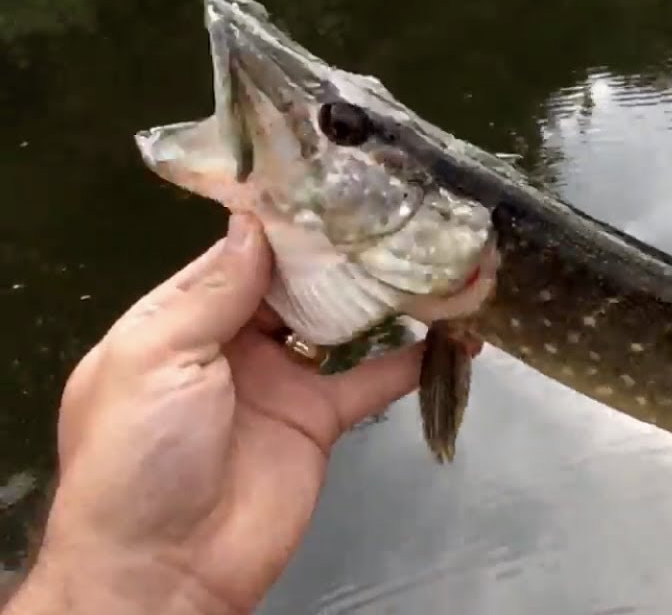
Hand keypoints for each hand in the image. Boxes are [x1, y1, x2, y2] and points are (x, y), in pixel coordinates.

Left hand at [10, 213, 427, 613]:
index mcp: (181, 319)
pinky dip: (410, 360)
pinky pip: (371, 381)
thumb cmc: (140, 454)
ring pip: (337, 322)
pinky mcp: (319, 421)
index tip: (336, 183)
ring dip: (378, 294)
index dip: (283, 221)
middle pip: (294, 281)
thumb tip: (255, 224)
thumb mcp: (154, 357)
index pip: (238, 254)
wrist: (165, 568)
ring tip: (428, 255)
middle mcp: (232, 341)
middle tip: (396, 209)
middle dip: (339, 249)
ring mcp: (280, 380)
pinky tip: (451, 334)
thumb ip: (210, 291)